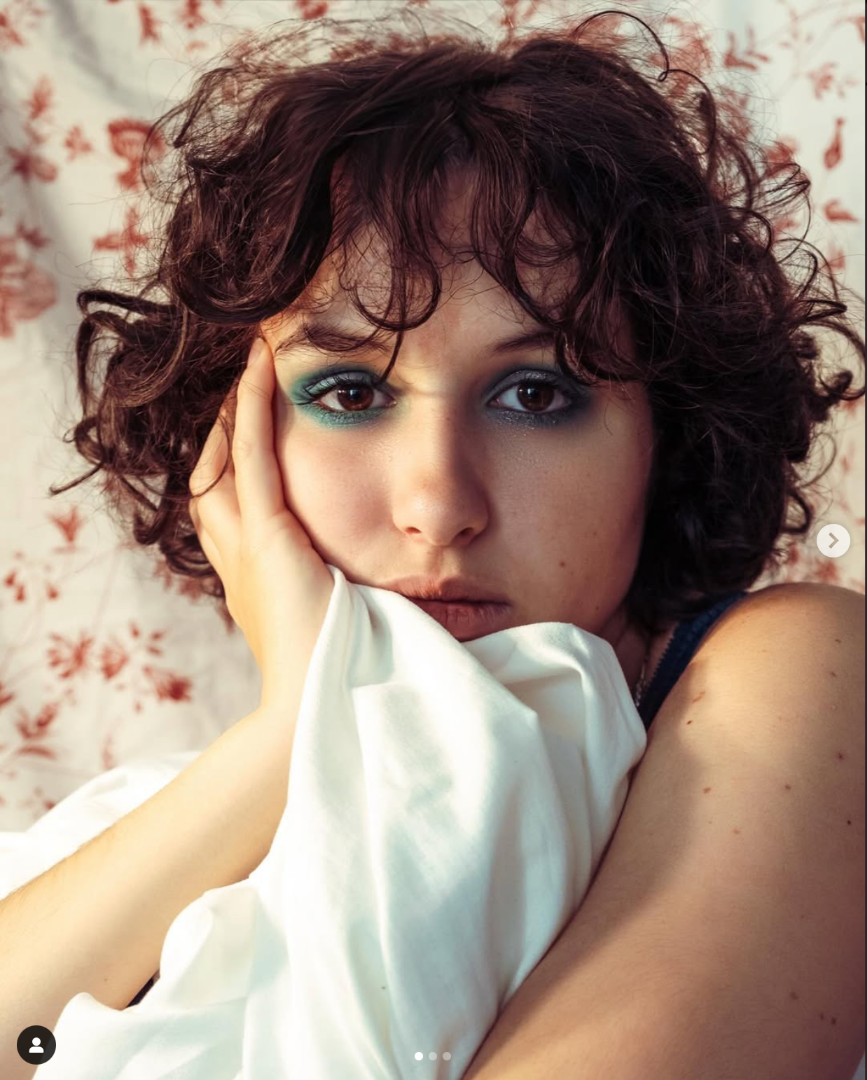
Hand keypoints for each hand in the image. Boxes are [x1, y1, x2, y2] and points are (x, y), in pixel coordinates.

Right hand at [188, 335, 333, 714]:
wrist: (316, 713)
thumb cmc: (341, 679)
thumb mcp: (343, 629)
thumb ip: (352, 601)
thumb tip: (404, 589)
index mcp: (255, 585)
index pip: (232, 514)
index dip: (234, 471)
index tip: (248, 437)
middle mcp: (239, 563)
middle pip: (215, 483)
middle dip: (224, 436)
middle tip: (241, 390)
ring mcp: (247, 550)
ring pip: (225, 463)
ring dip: (236, 414)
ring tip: (252, 369)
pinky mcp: (267, 541)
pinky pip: (254, 460)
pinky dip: (254, 411)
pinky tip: (261, 368)